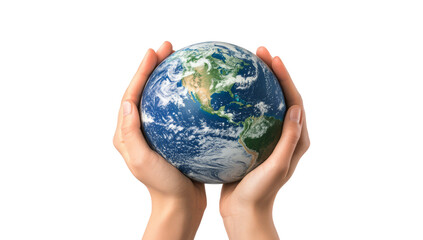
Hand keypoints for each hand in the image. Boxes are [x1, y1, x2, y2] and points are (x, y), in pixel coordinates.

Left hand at [113, 41, 205, 239]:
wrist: (179, 205)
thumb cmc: (162, 186)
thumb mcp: (142, 161)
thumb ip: (130, 133)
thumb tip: (127, 101)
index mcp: (127, 133)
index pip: (132, 94)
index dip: (141, 71)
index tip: (154, 52)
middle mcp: (138, 130)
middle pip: (145, 91)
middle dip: (154, 67)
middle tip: (169, 48)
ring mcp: (156, 133)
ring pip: (161, 98)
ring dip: (168, 78)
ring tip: (181, 61)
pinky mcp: (172, 137)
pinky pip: (176, 111)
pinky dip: (184, 97)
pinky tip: (199, 91)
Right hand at [219, 46, 309, 239]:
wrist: (244, 211)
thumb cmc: (260, 193)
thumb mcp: (276, 167)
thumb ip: (289, 140)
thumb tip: (297, 109)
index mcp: (297, 140)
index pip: (294, 101)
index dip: (285, 78)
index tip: (273, 59)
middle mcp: (286, 135)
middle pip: (281, 96)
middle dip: (273, 73)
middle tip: (259, 53)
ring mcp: (269, 137)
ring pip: (265, 104)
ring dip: (258, 83)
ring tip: (245, 65)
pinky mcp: (254, 141)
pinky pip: (249, 116)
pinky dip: (242, 102)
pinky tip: (226, 95)